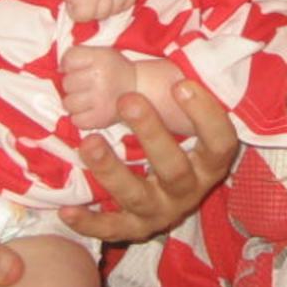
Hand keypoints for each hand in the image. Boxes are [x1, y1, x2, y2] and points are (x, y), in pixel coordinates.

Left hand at [60, 82, 237, 242]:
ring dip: (111, 170)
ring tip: (88, 142)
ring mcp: (160, 212)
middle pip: (174, 169)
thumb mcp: (187, 128)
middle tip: (128, 99)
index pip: (220, 142)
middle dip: (151, 134)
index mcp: (208, 164)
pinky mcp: (133, 229)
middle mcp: (188, 191)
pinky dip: (89, 222)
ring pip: (137, 196)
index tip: (181, 84)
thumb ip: (182, 99)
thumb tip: (178, 57)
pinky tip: (66, 210)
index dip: (205, 115)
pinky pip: (110, 229)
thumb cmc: (176, 149)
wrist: (167, 202)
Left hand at [61, 46, 135, 129]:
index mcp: (101, 57)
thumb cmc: (113, 70)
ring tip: (87, 99)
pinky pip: (76, 120)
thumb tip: (58, 70)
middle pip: (66, 83)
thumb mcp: (100, 53)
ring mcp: (101, 99)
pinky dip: (80, 118)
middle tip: (87, 86)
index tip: (81, 68)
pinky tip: (89, 111)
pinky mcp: (101, 118)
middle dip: (73, 85)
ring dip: (74, 103)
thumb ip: (77, 55)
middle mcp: (101, 77)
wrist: (139, 88)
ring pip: (68, 103)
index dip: (70, 65)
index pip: (68, 59)